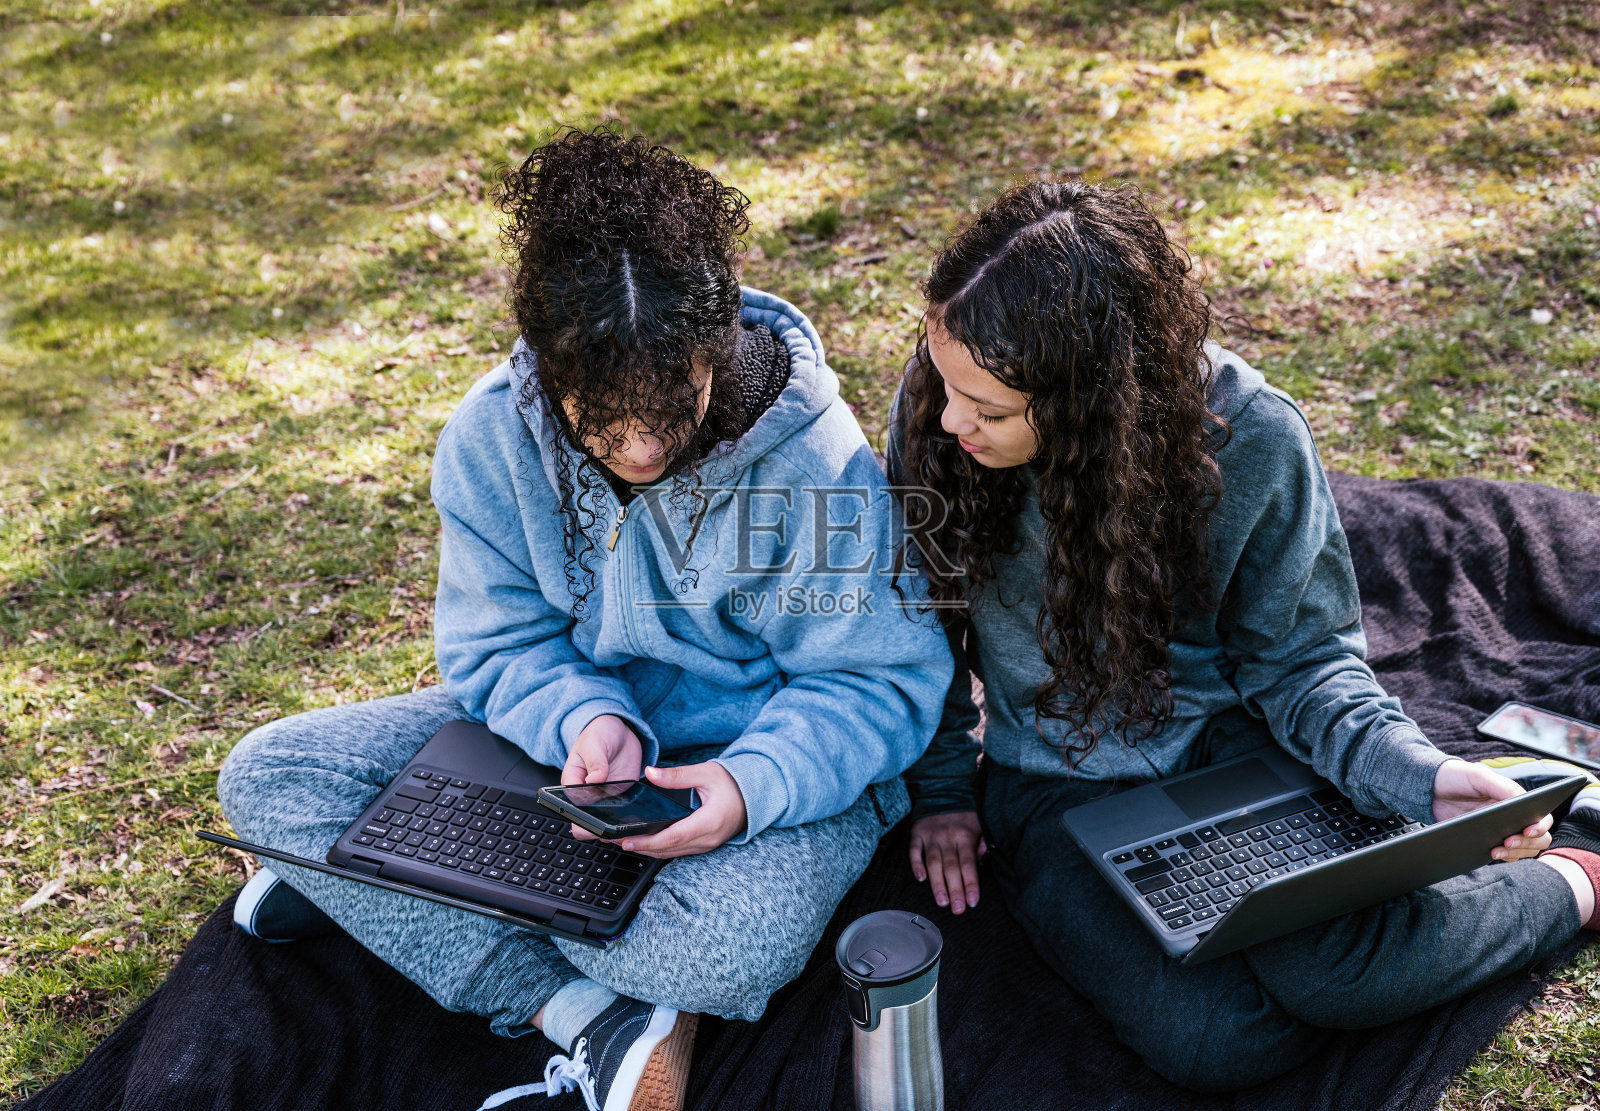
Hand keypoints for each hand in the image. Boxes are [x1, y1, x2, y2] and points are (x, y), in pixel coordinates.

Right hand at [562, 715, 643, 841]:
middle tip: (617, 819)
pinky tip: (641, 814)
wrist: (618, 731)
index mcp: (572, 783)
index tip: (597, 816)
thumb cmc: (598, 734)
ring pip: (608, 821)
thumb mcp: (594, 744)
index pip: (571, 809)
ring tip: (631, 819)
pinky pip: (624, 813)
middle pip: (590, 821)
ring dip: (618, 824)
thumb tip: (594, 779)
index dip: (582, 818)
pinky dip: (631, 816)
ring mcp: (605, 798)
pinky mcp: (622, 797)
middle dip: (602, 826)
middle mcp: (587, 795)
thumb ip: (595, 762)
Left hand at [615, 762, 747, 858]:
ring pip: (671, 854)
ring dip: (646, 850)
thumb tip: (650, 773)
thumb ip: (676, 775)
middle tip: (612, 841)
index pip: (673, 837)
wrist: (754, 795)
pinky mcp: (703, 845)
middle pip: (668, 850)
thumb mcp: (705, 773)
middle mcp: (707, 839)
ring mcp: (706, 845)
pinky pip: (677, 851)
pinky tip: (643, 842)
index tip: (626, 841)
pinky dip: (658, 848)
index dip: (648, 842)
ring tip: (620, 842)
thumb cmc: (733, 783)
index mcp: (709, 822)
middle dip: (639, 847)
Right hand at [909, 811, 985, 913]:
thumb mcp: (980, 825)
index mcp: (965, 836)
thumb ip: (982, 844)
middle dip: (955, 890)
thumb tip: (982, 861)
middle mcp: (947, 837)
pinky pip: (914, 851)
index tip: (973, 902)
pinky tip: (921, 878)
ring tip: (942, 902)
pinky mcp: (917, 833)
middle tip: (957, 910)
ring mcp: (931, 836)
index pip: (968, 864)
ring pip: (933, 863)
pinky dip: (917, 865)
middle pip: (951, 867)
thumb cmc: (964, 815)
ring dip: (937, 884)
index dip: (971, 884)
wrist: (943, 792)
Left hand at [1432, 758, 1552, 861]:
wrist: (1429, 789)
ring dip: (1516, 853)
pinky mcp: (1488, 841)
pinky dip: (1503, 857)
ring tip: (1497, 851)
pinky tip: (1491, 853)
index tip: (1527, 831)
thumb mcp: (1478, 776)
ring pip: (1524, 849)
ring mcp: (1501, 830)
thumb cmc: (1455, 777)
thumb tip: (1523, 800)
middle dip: (1528, 843)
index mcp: (1515, 799)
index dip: (1540, 826)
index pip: (1541, 817)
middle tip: (1508, 841)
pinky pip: (1505, 854)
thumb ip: (1502, 786)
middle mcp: (1513, 816)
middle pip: (1538, 838)